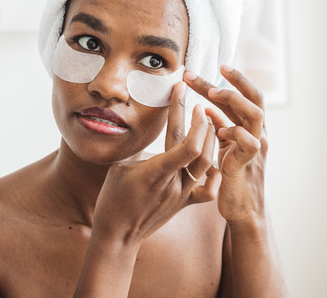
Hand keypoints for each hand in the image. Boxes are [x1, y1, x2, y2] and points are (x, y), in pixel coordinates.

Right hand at [91, 81, 220, 245]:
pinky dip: (213, 169)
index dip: (184, 112)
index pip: (182, 140)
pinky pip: (208, 188)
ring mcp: (182, 195)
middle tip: (197, 101)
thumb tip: (150, 130)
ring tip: (205, 120)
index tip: (182, 90)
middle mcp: (174, 184)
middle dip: (201, 120)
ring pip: (208, 164)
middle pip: (200, 148)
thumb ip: (143, 150)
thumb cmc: (113, 199)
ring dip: (209, 138)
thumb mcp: (120, 167)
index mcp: (156, 172)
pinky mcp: (185, 203)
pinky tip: (211, 155)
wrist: (118, 236)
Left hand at [184, 65, 267, 225]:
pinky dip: (234, 132)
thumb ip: (219, 127)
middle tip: (217, 66)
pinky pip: (248, 142)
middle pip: (255, 98)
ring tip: (213, 92)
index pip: (247, 95)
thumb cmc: (232, 176)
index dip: (235, 80)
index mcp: (251, 128)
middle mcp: (258, 134)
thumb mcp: (224, 146)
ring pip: (255, 114)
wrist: (242, 209)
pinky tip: (219, 128)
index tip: (216, 65)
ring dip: (234, 100)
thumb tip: (208, 109)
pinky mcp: (248, 164)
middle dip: (237, 80)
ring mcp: (256, 148)